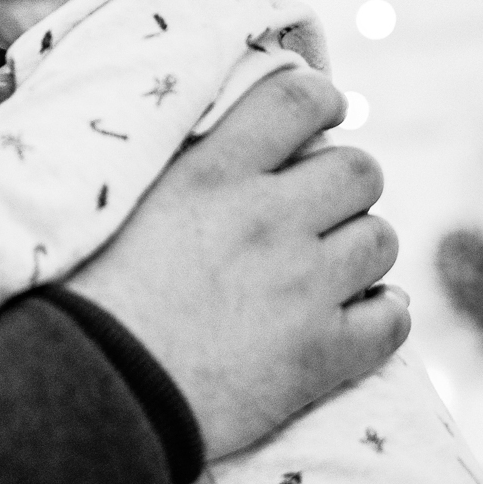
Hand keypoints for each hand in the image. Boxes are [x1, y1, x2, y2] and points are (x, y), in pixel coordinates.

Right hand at [65, 69, 407, 458]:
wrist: (95, 384)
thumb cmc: (90, 289)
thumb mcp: (130, 199)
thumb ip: (185, 163)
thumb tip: (227, 136)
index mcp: (214, 173)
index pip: (298, 100)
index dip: (324, 99)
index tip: (325, 111)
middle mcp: (268, 218)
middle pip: (360, 170)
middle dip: (348, 184)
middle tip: (323, 203)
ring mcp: (301, 287)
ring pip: (380, 240)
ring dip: (361, 246)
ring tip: (332, 262)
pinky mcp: (320, 354)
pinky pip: (392, 319)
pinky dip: (384, 312)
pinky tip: (362, 312)